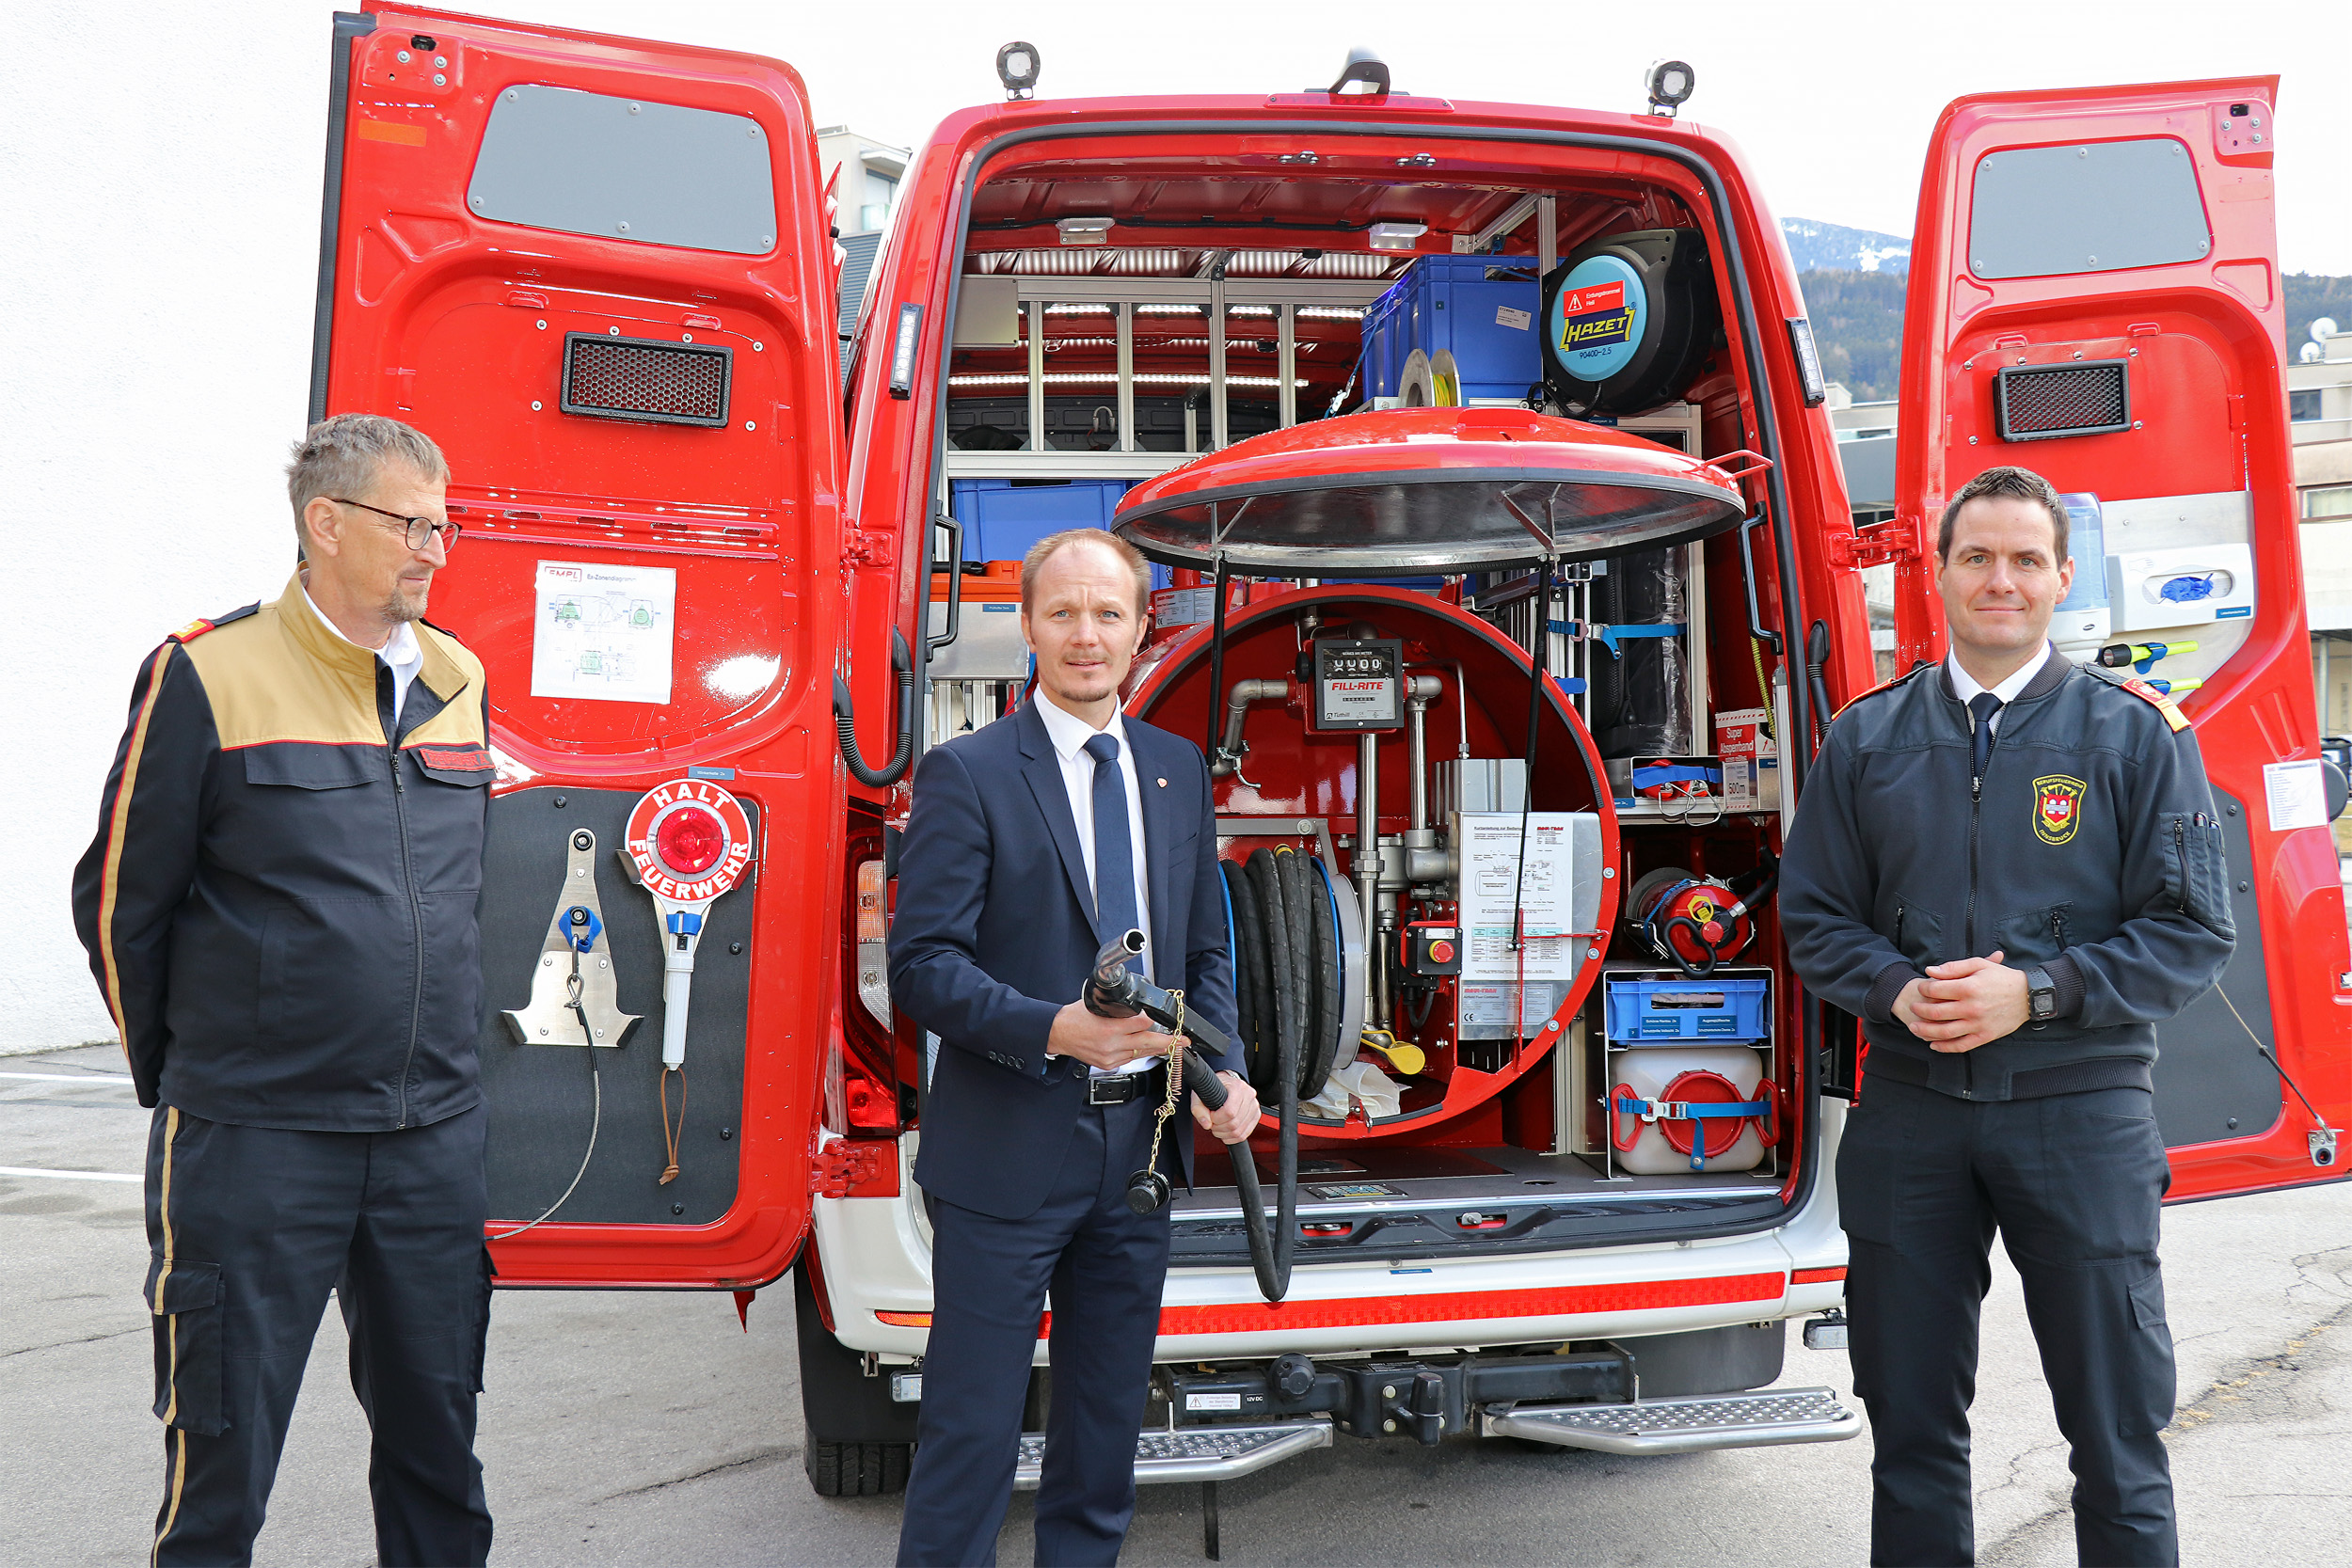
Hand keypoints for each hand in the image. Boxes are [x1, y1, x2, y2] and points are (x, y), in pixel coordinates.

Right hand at [1047, 1001, 1164, 1070]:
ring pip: (1141, 1052)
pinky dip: (1139, 1052)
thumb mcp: (1097, 1004)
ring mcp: (1111, 1056)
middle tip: (1184, 1041)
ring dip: (1157, 1048)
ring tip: (1172, 1044)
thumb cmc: (1074, 1017)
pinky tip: (1147, 1048)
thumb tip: (1137, 1006)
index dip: (1153, 1019)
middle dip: (1169, 1042)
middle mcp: (1112, 1044)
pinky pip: (1130, 1058)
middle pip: (1148, 1043)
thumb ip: (1118, 1007)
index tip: (1163, 1017)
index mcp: (1110, 1027)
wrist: (1058, 1034)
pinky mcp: (1108, 1064)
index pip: (1142, 1023)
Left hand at [1192, 1070, 1260, 1142]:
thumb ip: (1198, 1109)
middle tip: (1212, 1122)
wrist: (1226, 1083)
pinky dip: (1232, 1138)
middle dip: (1219, 1128)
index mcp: (1237, 1087)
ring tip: (1217, 1127)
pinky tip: (1225, 1132)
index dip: (1216, 1119)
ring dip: (1224, 1134)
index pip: (1229, 1112)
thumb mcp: (1201, 1093)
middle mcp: (1249, 1096)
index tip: (1210, 1116)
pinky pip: (1244, 1134)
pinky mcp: (1255, 1116)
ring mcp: (1254, 1106)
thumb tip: (1206, 1124)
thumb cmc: (1214, 1087)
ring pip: (1239, 1132)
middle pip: (1234, 1123)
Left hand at [1893, 950, 2029, 1053]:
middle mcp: (1972, 1008)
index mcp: (1969, 988)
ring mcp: (1978, 1024)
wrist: (2029, 995)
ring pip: (1944, 1032)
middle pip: (1935, 1013)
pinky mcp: (1985, 1036)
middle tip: (1913, 1007)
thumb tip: (1929, 971)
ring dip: (1925, 1031)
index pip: (1935, 990)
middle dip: (1919, 1010)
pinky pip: (1961, 1045)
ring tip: (1914, 1027)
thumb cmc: (2002, 977)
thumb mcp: (1979, 965)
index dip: (1924, 989)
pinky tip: (1933, 1044)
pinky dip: (1944, 1047)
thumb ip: (1953, 968)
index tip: (1921, 988)